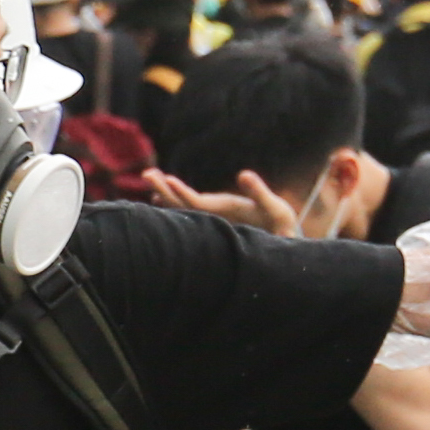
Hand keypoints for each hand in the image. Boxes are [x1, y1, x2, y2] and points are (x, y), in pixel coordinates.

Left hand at [147, 170, 301, 235]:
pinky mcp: (215, 224)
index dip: (181, 194)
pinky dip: (175, 202)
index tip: (165, 180)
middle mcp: (213, 223)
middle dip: (165, 190)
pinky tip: (159, 197)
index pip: (196, 206)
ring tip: (150, 177)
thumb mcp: (276, 210)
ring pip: (183, 210)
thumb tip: (243, 174)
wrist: (283, 255)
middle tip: (147, 174)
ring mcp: (212, 225)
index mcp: (224, 219)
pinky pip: (190, 214)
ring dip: (166, 194)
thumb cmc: (282, 231)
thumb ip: (259, 192)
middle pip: (183, 207)